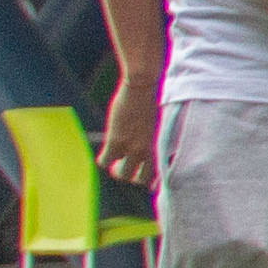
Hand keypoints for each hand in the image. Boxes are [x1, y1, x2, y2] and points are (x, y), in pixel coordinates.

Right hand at [97, 65, 156, 186]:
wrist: (144, 86)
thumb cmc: (156, 100)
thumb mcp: (163, 125)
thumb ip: (159, 140)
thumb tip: (155, 148)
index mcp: (164, 148)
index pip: (161, 175)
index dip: (152, 177)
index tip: (146, 174)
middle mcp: (150, 152)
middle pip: (141, 181)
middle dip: (134, 176)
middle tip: (127, 165)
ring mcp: (133, 148)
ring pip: (122, 175)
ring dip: (117, 170)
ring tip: (115, 161)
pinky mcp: (116, 141)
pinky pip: (105, 161)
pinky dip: (103, 160)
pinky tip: (105, 152)